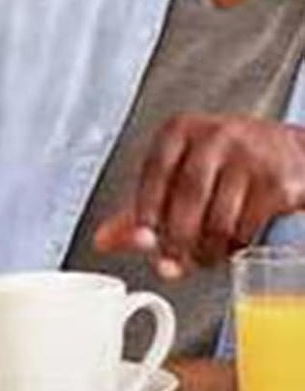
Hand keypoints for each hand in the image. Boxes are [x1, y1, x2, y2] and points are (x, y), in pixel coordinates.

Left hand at [94, 114, 304, 276]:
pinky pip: (245, 227)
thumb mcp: (179, 174)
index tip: (145, 237)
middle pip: (185, 200)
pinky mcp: (277, 182)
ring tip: (204, 255)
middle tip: (174, 260)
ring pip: (216, 220)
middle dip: (176, 240)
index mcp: (180, 131)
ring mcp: (251, 156)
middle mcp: (216, 135)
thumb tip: (104, 241)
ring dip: (206, 250)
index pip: (153, 174)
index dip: (146, 213)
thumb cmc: (226, 164)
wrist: (293, 155)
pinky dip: (233, 246)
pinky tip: (231, 244)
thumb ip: (141, 207)